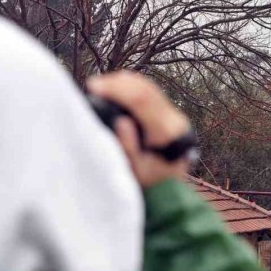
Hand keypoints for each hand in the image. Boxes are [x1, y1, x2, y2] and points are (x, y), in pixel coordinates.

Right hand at [87, 71, 191, 187]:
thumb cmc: (150, 182)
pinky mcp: (171, 114)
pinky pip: (151, 93)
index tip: (95, 87)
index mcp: (166, 133)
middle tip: (95, 85)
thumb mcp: (137, 171)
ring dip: (124, 84)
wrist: (172, 186)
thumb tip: (121, 121)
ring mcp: (175, 115)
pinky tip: (116, 91)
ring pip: (149, 88)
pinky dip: (132, 89)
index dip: (117, 89)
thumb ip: (129, 147)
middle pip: (146, 89)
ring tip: (103, 87)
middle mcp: (174, 120)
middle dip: (118, 83)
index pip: (142, 100)